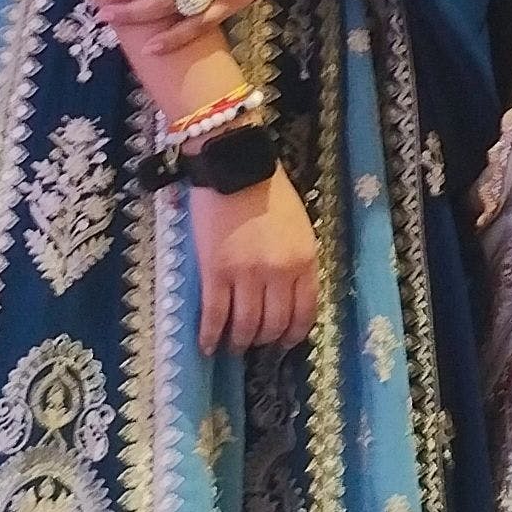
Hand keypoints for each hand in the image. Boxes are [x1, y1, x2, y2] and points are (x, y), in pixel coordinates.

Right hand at [191, 163, 318, 355]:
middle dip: (265, 341)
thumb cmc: (267, 191)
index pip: (304, 313)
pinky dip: (210, 335)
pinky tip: (207, 346)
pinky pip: (214, 314)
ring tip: (233, 346)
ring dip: (239, 342)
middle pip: (274, 324)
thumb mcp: (299, 227)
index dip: (293, 335)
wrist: (233, 166)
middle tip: (255, 345)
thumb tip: (288, 295)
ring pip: (245, 325)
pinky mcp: (216, 272)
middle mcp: (279, 274)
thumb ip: (298, 262)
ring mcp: (246, 275)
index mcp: (304, 262)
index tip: (283, 344)